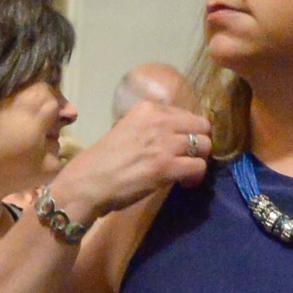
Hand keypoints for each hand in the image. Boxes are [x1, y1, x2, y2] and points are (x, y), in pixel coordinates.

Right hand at [51, 98, 215, 229]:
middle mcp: (159, 120)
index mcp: (147, 109)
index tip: (178, 145)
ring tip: (186, 172)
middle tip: (189, 157)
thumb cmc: (100, 161)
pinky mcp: (167, 166)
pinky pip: (199, 166)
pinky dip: (196, 176)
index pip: (183, 113)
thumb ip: (145, 128)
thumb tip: (164, 135)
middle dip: (199, 142)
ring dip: (199, 160)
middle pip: (201, 126)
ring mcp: (165, 143)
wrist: (87, 183)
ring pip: (204, 145)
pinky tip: (185, 183)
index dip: (185, 131)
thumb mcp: (123, 129)